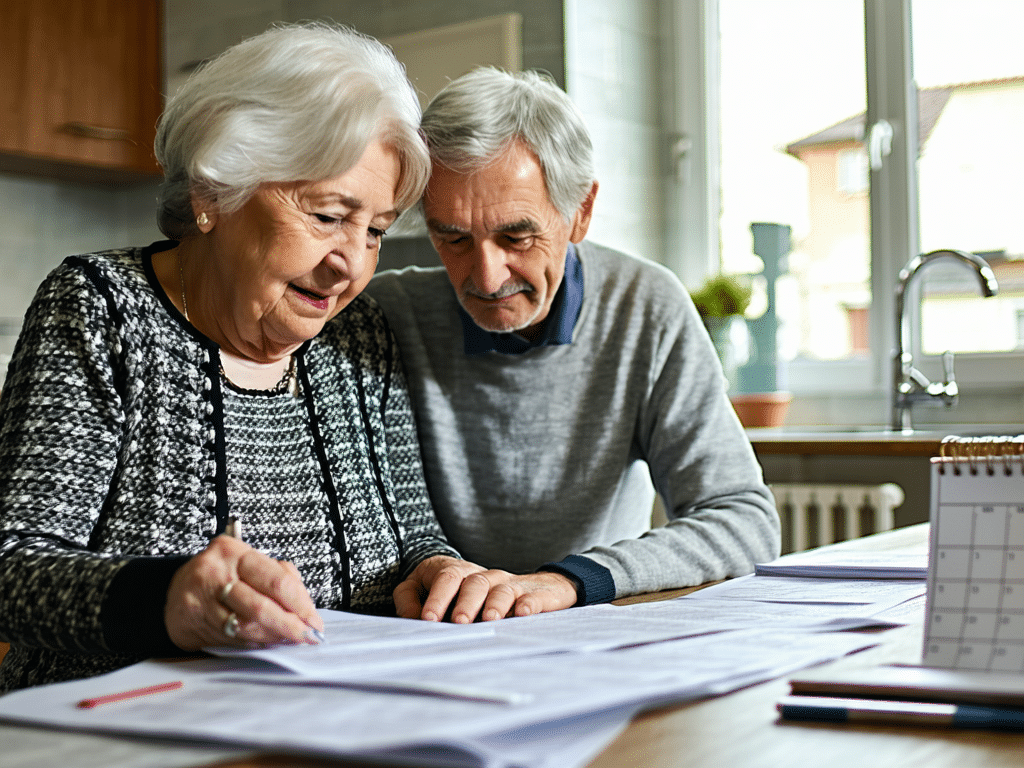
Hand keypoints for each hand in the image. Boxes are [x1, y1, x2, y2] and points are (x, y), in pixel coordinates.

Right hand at [164, 535, 323, 649]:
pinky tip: (266, 641)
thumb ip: (278, 576)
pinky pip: (232, 637)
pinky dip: (254, 642)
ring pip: (246, 625)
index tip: (314, 620)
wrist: (174, 590)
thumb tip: (305, 605)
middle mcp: (216, 572)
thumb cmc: (220, 575)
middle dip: (290, 625)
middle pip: (261, 606)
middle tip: (308, 636)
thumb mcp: (247, 563)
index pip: (276, 581)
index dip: (300, 604)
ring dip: (274, 637)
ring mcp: (202, 599)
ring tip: (290, 639)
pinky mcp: (194, 621)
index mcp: (235, 552)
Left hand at [394, 556, 578, 622]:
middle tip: (458, 622)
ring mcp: (511, 585)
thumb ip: (416, 602)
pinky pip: (532, 596)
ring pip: (501, 589)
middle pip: (474, 583)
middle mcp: (486, 577)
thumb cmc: (479, 599)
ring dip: (494, 604)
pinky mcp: (535, 594)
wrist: (540, 588)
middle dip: (465, 602)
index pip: (447, 578)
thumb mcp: (445, 596)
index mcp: (463, 575)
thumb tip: (408, 618)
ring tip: (489, 620)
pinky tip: (523, 613)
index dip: (437, 597)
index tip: (428, 619)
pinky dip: (528, 603)